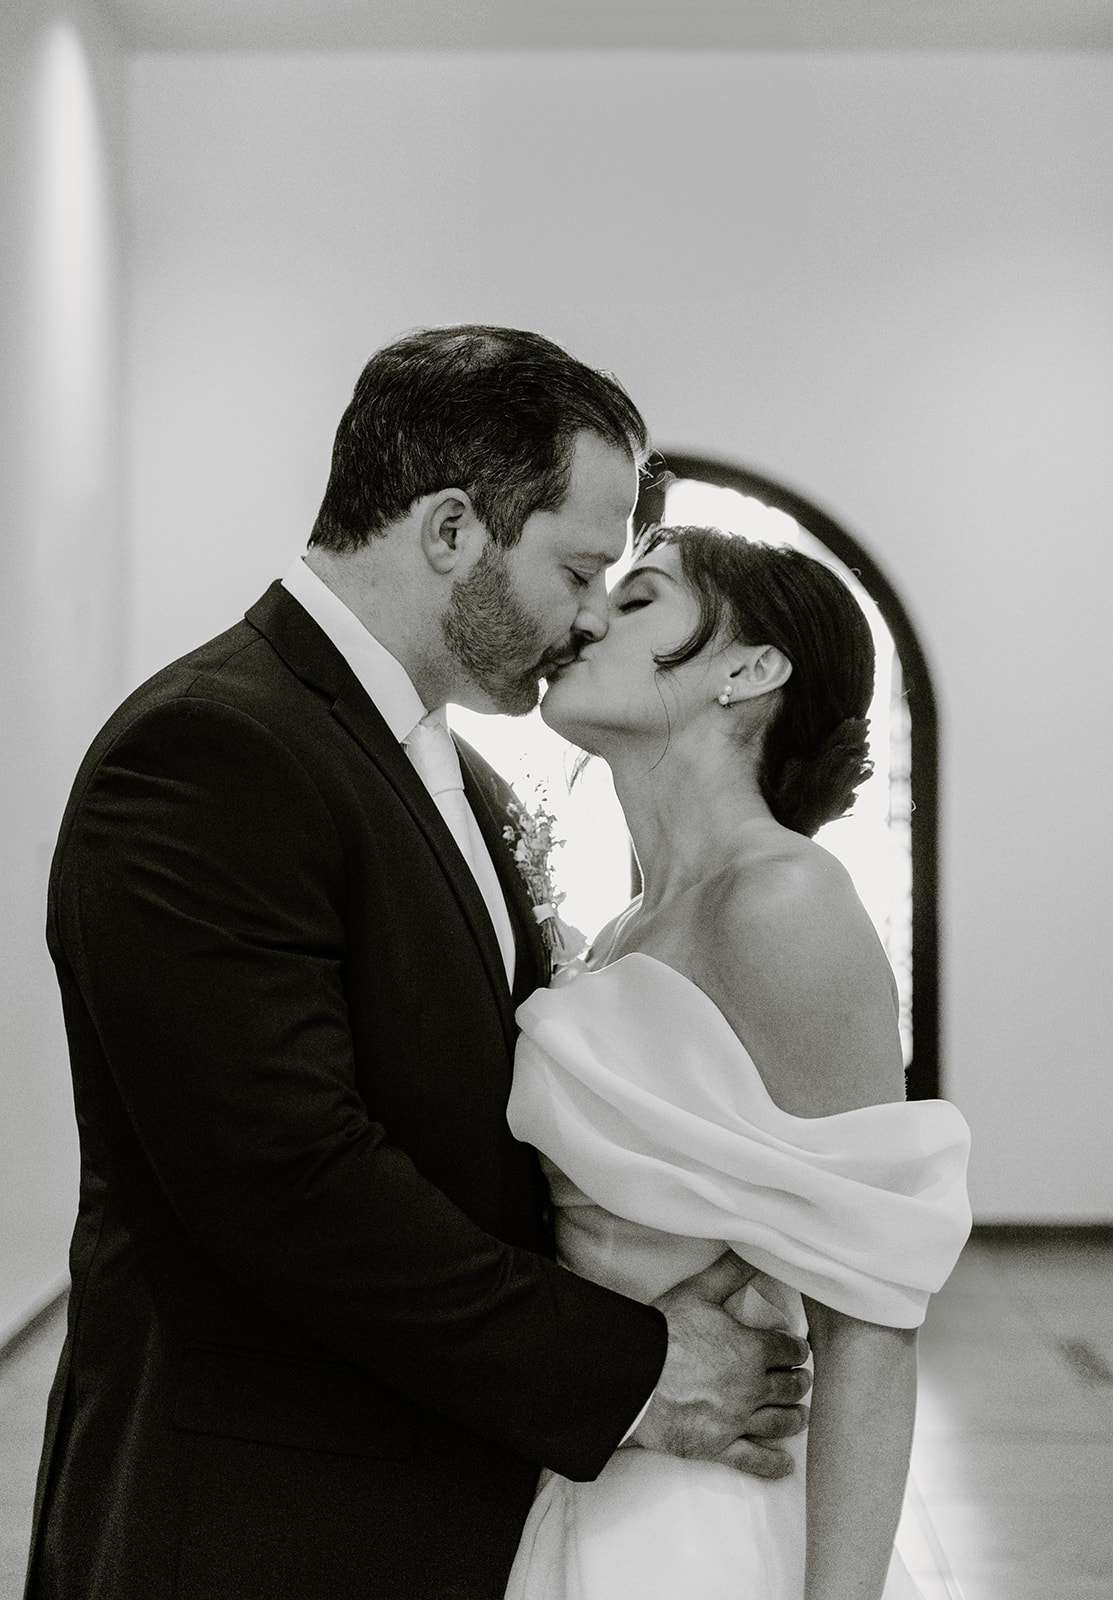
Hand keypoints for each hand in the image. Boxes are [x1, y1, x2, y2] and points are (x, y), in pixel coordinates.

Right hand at [631, 1252, 810, 1477]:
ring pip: (778, 1422)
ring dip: (794, 1417)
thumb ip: (730, 1273)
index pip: (788, 1350)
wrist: (633, 1376)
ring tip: (800, 1414)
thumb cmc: (664, 1332)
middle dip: (798, 1381)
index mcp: (751, 1350)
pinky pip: (752, 1460)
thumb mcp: (698, 1292)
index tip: (798, 1349)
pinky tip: (784, 1465)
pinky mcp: (717, 1446)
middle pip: (788, 1387)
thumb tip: (753, 1251)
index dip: (796, 1348)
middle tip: (801, 1379)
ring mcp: (736, 1420)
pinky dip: (772, 1463)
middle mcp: (751, 1387)